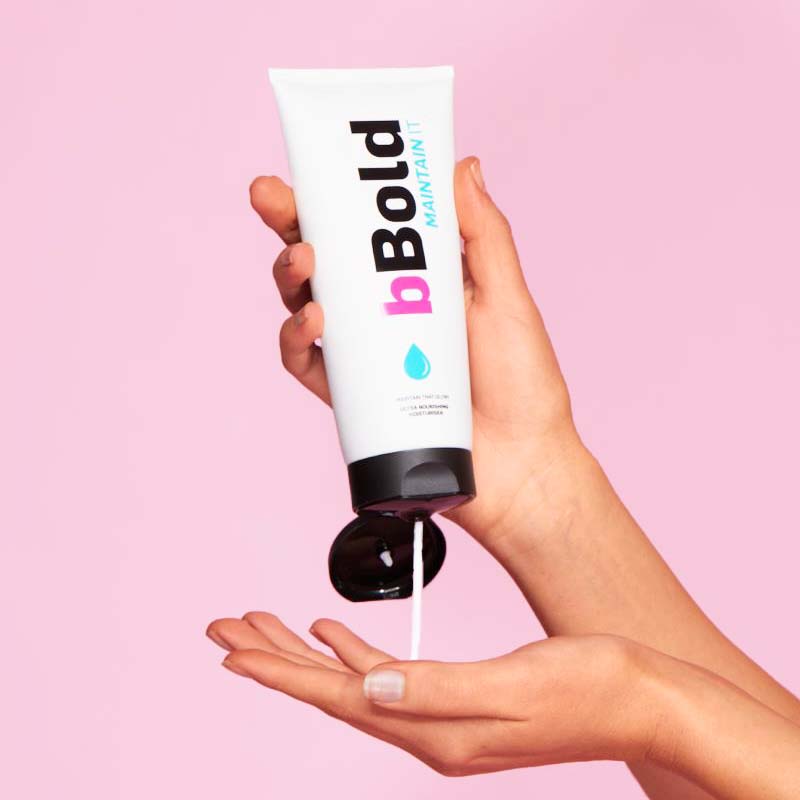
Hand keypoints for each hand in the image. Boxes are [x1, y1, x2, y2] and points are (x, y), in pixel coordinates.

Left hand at [206, 612, 654, 775]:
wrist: (641, 700)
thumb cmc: (590, 688)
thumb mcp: (514, 685)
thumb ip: (436, 690)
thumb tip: (367, 689)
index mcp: (437, 730)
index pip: (337, 698)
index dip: (280, 672)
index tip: (232, 649)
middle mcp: (430, 729)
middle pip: (330, 691)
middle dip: (275, 659)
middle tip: (227, 629)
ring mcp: (442, 716)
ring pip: (350, 683)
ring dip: (304, 656)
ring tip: (265, 628)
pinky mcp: (458, 698)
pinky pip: (386, 677)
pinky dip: (351, 655)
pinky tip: (333, 637)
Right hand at [250, 157, 589, 549]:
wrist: (521, 464)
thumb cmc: (523, 382)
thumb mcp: (507, 297)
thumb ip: (484, 234)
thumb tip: (462, 165)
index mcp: (419, 281)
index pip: (368, 230)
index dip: (334, 196)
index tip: (309, 164)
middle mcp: (386, 313)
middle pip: (326, 260)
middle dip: (291, 224)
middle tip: (273, 200)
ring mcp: (367, 355)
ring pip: (306, 304)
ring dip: (291, 277)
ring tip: (305, 263)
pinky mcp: (353, 398)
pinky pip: (308, 364)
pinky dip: (296, 340)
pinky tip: (312, 322)